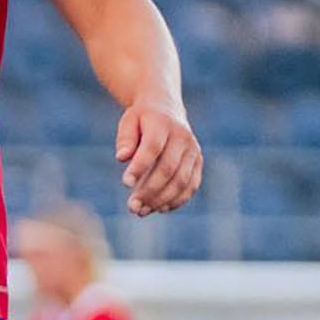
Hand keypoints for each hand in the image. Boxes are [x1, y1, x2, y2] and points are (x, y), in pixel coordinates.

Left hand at [116, 101, 201, 216]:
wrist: (166, 108)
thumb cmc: (142, 118)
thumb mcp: (128, 121)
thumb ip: (125, 139)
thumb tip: (121, 157)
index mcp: (163, 124)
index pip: (152, 148)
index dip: (140, 167)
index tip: (125, 183)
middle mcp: (183, 137)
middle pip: (168, 168)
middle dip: (150, 191)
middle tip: (132, 207)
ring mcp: (193, 151)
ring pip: (181, 180)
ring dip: (162, 200)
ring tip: (141, 212)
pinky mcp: (198, 162)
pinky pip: (191, 185)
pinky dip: (177, 200)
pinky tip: (159, 209)